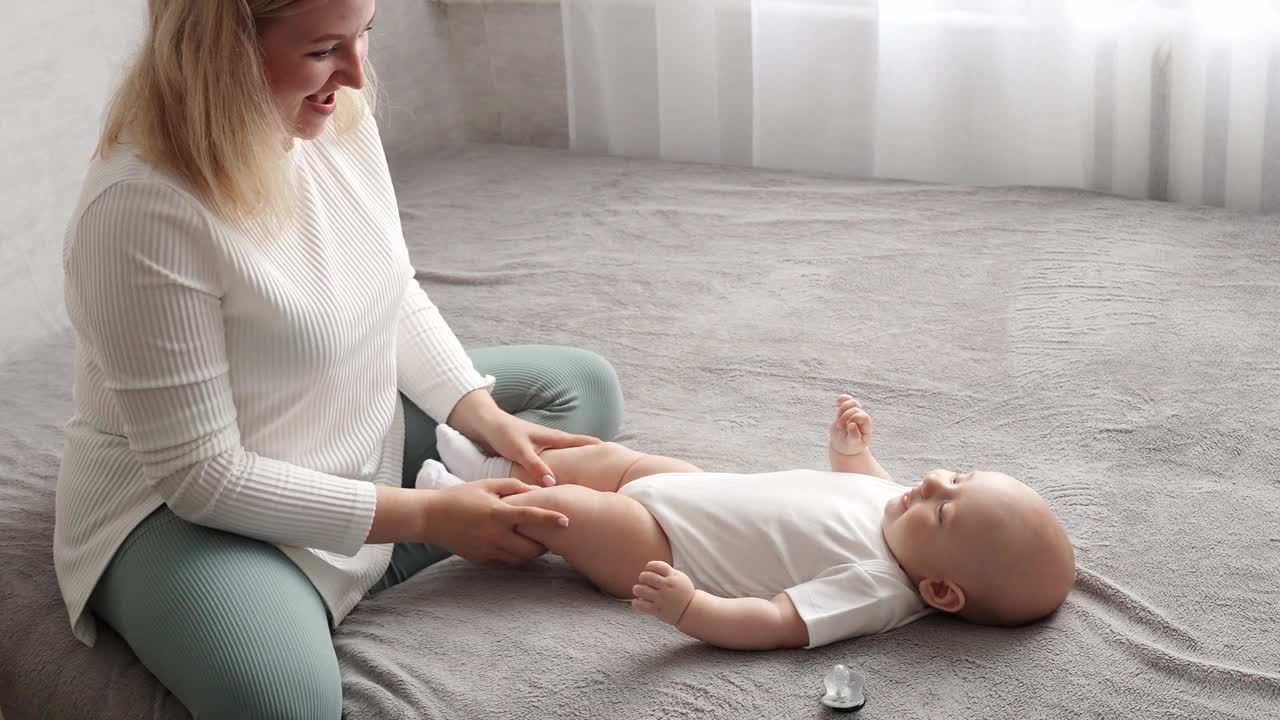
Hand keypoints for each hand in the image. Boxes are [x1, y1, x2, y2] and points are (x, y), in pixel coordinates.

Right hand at [422, 477, 568, 564]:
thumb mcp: (486, 484)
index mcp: (497, 512)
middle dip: (544, 545)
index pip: (530, 516)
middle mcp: (494, 534)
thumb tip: (536, 489)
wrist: (430, 518)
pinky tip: (514, 545)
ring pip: (520, 560)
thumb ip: (513, 485)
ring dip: (531, 552)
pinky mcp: (481, 559)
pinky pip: (505, 562)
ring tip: (534, 542)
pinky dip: (514, 556)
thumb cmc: (460, 496)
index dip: (550, 519)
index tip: (567, 520)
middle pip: (531, 549)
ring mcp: (487, 550)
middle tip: (550, 536)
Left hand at [447, 389, 601, 481]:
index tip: (616, 454)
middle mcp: (549, 442)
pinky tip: (556, 487)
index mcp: (552, 437)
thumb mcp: (520, 450)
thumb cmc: (502, 433)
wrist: (482, 425)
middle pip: (575, 451)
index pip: (581, 442)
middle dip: (590, 460)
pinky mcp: (530, 456)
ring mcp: (541, 449)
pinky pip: (548, 468)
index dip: (597, 447)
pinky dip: (555, 475)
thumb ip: (535, 466)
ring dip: (573, 469)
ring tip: (586, 484)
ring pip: (562, 461)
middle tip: (608, 474)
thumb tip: (553, 485)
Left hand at [631, 560, 695, 625]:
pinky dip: (636, 602)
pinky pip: (640, 605)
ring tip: (638, 590)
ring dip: (636, 589)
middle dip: (642, 577)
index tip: (648, 569)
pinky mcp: (657, 610)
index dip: (649, 566)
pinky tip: (639, 601)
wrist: (690, 610)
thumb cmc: (682, 591)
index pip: (656, 566)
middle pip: (647, 577)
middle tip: (642, 579)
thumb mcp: (680, 577)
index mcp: (673, 577)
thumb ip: (667, 570)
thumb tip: (649, 566)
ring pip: (641, 590)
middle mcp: (667, 587)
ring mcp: (661, 599)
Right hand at [829, 394, 871, 455]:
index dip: (854, 418)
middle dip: (845, 417)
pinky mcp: (846, 410)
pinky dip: (842, 399)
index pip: (863, 416)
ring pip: (851, 402)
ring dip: (842, 409)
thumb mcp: (853, 444)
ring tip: (838, 420)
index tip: (847, 427)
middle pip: (855, 409)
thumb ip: (854, 436)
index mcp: (866, 426)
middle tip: (840, 427)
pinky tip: (837, 402)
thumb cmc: (851, 445)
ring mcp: (855, 413)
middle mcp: (862, 418)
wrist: (844, 445)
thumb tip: (852, 424)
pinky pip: (847, 399)